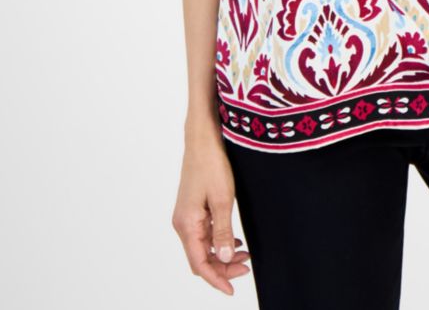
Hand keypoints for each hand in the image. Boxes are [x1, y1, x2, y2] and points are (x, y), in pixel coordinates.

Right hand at [172, 132, 251, 294]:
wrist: (202, 139)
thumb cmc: (211, 164)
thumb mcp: (222, 199)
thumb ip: (222, 231)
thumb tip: (224, 257)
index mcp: (186, 225)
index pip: (199, 264)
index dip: (216, 279)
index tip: (232, 289)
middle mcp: (182, 223)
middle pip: (200, 258)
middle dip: (222, 267)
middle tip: (246, 267)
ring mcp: (186, 216)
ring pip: (202, 246)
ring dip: (221, 254)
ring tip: (244, 254)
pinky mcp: (192, 208)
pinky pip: (203, 233)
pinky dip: (218, 241)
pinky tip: (233, 239)